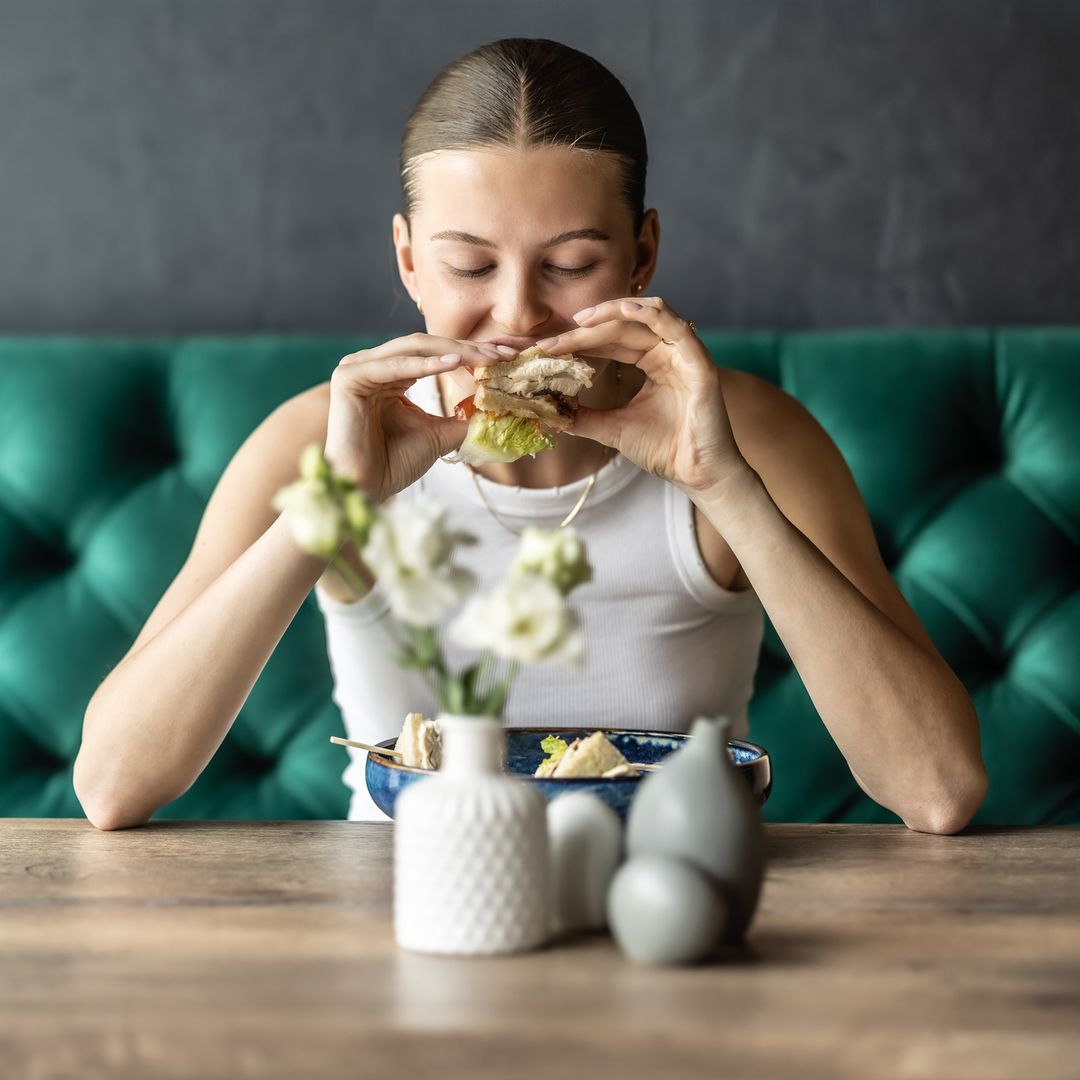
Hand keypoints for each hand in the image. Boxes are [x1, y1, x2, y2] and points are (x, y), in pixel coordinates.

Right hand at [326, 334, 505, 503]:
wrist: (366, 489)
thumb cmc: (395, 464)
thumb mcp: (438, 434)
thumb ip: (461, 418)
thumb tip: (493, 409)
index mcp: (390, 374)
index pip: (434, 353)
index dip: (471, 352)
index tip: (506, 355)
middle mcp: (372, 365)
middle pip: (426, 344)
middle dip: (467, 347)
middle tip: (503, 351)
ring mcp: (357, 368)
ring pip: (413, 348)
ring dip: (453, 351)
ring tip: (485, 357)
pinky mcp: (349, 378)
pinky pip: (395, 365)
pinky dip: (425, 364)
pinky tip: (454, 364)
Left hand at [536, 296, 747, 494]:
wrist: (696, 474)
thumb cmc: (664, 450)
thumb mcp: (613, 428)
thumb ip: (584, 417)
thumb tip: (551, 410)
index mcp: (652, 362)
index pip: (610, 341)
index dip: (578, 342)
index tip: (545, 349)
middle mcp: (668, 352)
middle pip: (622, 327)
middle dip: (584, 331)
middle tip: (551, 341)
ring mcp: (684, 354)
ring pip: (646, 317)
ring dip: (612, 313)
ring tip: (580, 321)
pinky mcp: (699, 361)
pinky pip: (674, 326)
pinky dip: (649, 313)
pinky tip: (622, 311)